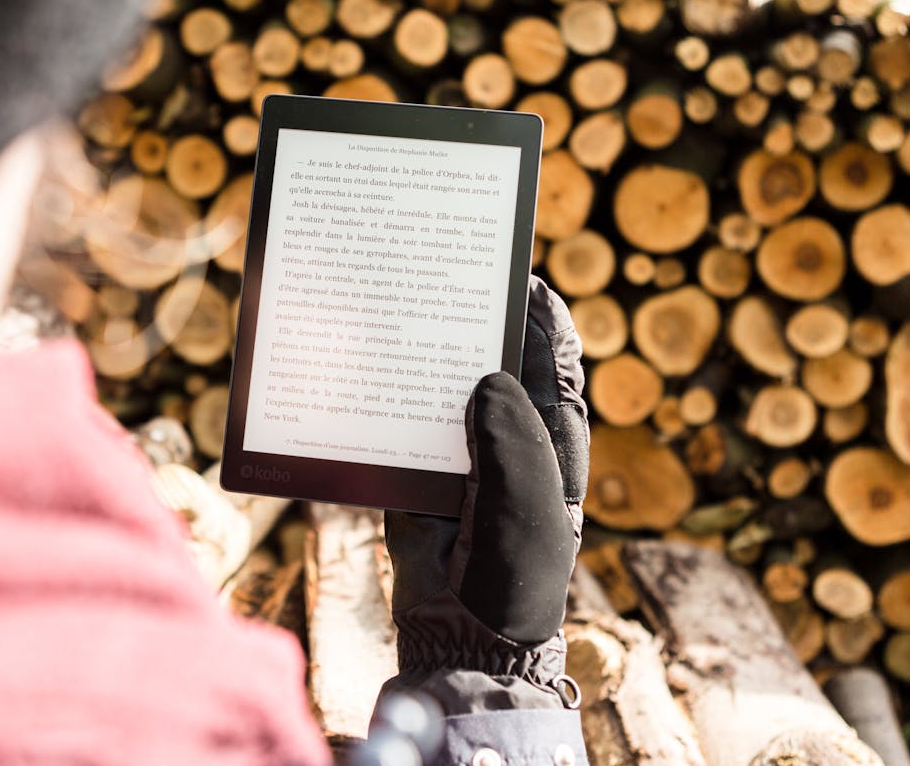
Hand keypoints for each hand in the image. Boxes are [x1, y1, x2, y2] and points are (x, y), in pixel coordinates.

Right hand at [382, 276, 587, 709]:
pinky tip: (356, 367)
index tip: (514, 271)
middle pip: (489, 358)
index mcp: (552, 435)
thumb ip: (513, 443)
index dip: (539, 313)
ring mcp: (459, 448)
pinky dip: (380, 397)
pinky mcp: (414, 468)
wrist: (461, 637)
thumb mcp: (528, 509)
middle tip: (436, 270)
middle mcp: (506, 432)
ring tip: (388, 307)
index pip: (553, 358)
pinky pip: (397, 422)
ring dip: (417, 352)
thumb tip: (488, 375)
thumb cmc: (514, 576)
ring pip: (439, 385)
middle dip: (467, 319)